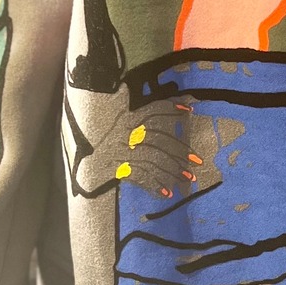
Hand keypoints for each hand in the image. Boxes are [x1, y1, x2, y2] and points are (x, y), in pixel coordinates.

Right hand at [73, 96, 218, 201]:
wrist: (86, 166)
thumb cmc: (108, 143)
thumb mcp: (120, 123)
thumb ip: (131, 110)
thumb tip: (137, 90)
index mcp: (127, 119)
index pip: (151, 110)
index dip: (170, 107)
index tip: (190, 109)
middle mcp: (125, 133)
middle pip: (158, 139)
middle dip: (180, 150)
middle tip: (199, 161)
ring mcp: (121, 151)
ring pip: (152, 159)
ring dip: (172, 170)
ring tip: (190, 178)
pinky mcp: (117, 168)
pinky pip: (139, 176)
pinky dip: (153, 185)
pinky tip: (167, 193)